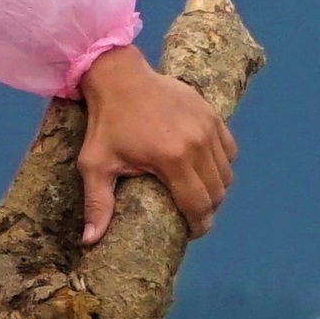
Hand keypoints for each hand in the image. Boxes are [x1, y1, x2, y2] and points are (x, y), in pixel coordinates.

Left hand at [73, 46, 234, 244]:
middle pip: (217, 192)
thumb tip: (90, 240)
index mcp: (172, 159)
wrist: (120, 78)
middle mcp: (198, 144)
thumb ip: (98, 204)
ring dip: (216, 189)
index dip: (199, 225)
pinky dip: (222, 165)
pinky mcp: (212, 115)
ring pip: (226, 172)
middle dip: (207, 210)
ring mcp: (208, 127)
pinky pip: (228, 149)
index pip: (198, 205)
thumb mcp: (95, 165)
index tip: (190, 233)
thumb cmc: (106, 123)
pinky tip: (206, 170)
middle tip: (192, 217)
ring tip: (199, 196)